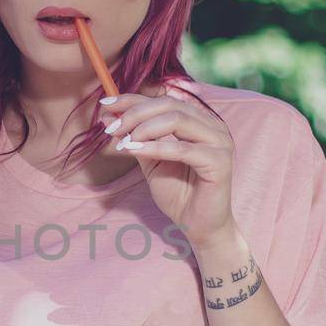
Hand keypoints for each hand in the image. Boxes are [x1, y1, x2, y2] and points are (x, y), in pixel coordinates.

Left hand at [98, 84, 236, 247]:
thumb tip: (109, 118)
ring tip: (124, 142)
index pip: (163, 100)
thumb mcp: (150, 161)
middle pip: (169, 105)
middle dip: (135, 114)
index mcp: (199, 121)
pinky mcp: (220, 162)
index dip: (133, 99)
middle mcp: (213, 126)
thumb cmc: (178, 194)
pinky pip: (183, 149)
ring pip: (177, 120)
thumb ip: (135, 138)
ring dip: (144, 128)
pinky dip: (156, 147)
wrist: (199, 226)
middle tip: (112, 129)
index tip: (105, 104)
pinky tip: (135, 149)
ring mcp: (220, 142)